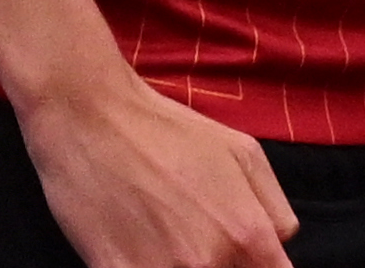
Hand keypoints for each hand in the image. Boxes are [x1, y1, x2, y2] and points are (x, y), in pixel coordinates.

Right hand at [16, 62, 300, 267]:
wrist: (86, 113)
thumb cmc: (164, 128)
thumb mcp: (242, 151)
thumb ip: (274, 210)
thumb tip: (278, 249)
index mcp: (248, 235)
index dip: (253, 267)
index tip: (235, 255)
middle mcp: (210, 262)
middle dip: (218, 265)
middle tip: (191, 238)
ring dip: (179, 267)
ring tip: (162, 240)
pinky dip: (142, 266)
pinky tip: (135, 247)